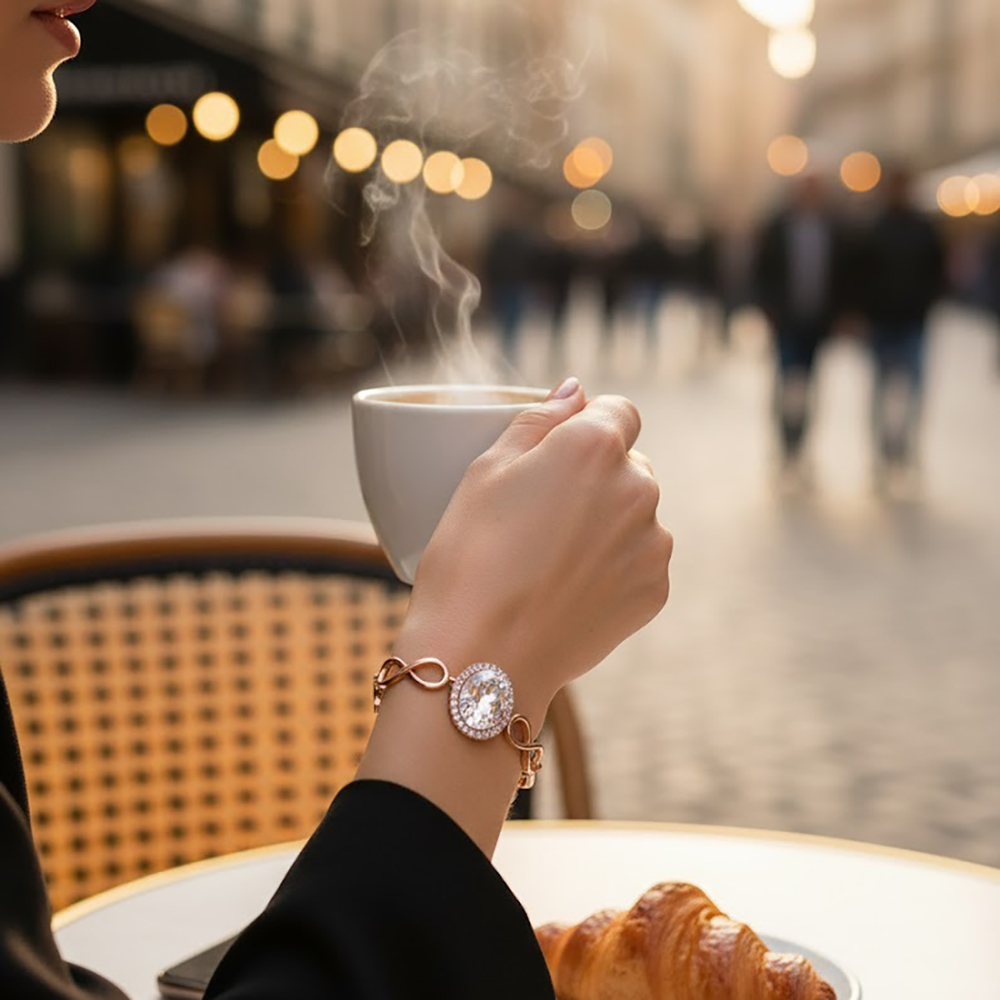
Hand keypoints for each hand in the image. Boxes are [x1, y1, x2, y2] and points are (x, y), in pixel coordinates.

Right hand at [397, 377, 672, 714]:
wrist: (482, 660)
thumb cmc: (470, 559)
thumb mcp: (484, 472)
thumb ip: (537, 420)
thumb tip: (575, 391)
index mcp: (595, 446)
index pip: (618, 411)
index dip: (587, 427)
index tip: (557, 456)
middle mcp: (638, 487)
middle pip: (628, 465)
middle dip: (596, 479)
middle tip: (542, 516)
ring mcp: (653, 542)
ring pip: (635, 515)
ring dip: (607, 524)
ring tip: (551, 561)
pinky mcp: (655, 590)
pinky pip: (639, 561)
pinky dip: (613, 568)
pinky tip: (568, 590)